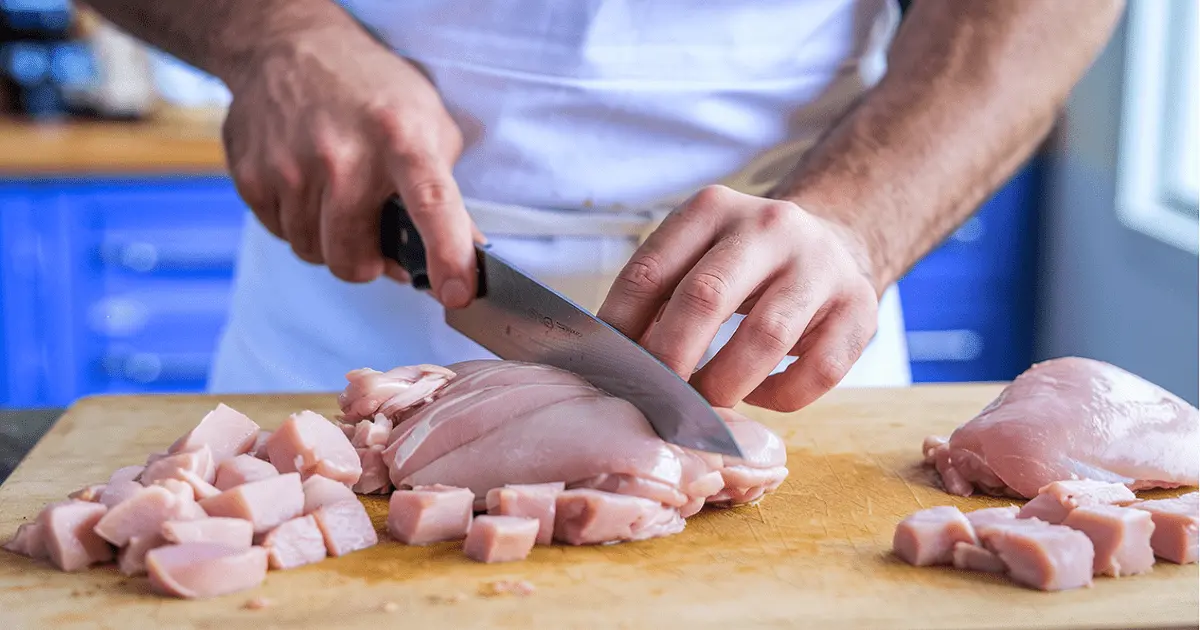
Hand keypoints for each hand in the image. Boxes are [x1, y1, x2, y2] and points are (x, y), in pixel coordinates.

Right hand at [221, 28, 480, 306]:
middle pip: (353, 260)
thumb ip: (446, 195)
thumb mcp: (427, 126)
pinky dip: (299, 224)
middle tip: (375, 235)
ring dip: (331, 241)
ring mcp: (290, 166)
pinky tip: (307, 186)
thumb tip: (465, 257)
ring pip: (314, 254)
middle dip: (368, 262)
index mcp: (401, 137)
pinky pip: (282, 235)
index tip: (455, 292)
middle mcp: (343, 153)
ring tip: (339, 197)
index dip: (446, 254)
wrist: (288, 46)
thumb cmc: (372, 94)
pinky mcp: (251, 175)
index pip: (431, 203)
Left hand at [598, 185, 880, 411]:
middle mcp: (770, 226)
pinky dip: (780, 395)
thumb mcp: (697, 256)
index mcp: (713, 209)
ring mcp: (821, 264)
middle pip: (705, 298)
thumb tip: (608, 359)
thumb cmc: (743, 267)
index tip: (609, 368)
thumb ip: (657, 296)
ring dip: (725, 384)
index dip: (623, 327)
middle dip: (671, 359)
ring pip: (766, 337)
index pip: (652, 270)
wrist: (833, 245)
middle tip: (655, 397)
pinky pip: (818, 369)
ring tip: (704, 406)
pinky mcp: (861, 307)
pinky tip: (758, 393)